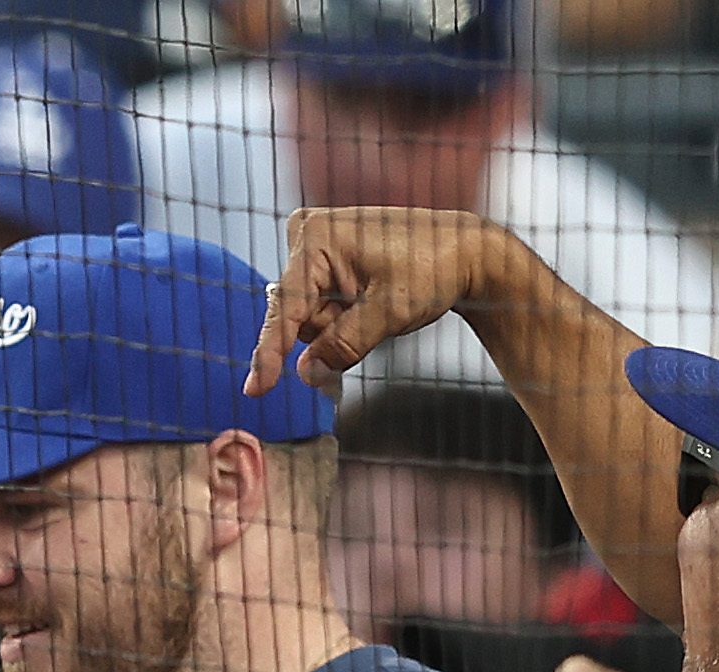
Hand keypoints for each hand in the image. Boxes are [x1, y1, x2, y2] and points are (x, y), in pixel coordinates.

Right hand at [243, 207, 516, 396]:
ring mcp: (313, 242)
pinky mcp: (323, 254)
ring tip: (378, 301)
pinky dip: (341, 314)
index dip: (270, 354)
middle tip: (373, 315)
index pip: (286, 310)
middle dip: (329, 329)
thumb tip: (306, 373)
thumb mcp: (390, 313)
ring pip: (307, 314)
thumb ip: (344, 345)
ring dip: (338, 323)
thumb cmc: (433, 268)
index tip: (255, 390)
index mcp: (317, 239)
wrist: (462, 249)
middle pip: (296, 314)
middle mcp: (307, 234)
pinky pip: (317, 303)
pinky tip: (369, 300)